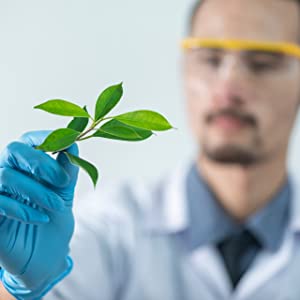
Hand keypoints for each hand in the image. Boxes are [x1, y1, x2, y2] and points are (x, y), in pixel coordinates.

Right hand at [0, 131, 78, 299]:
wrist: (47, 255)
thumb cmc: (54, 219)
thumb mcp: (65, 192)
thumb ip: (67, 169)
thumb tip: (73, 143)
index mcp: (28, 166)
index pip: (28, 141)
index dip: (45, 137)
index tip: (66, 142)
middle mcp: (10, 173)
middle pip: (14, 150)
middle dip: (40, 162)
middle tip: (61, 179)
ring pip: (7, 176)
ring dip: (37, 190)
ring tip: (57, 206)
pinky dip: (22, 209)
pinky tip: (41, 219)